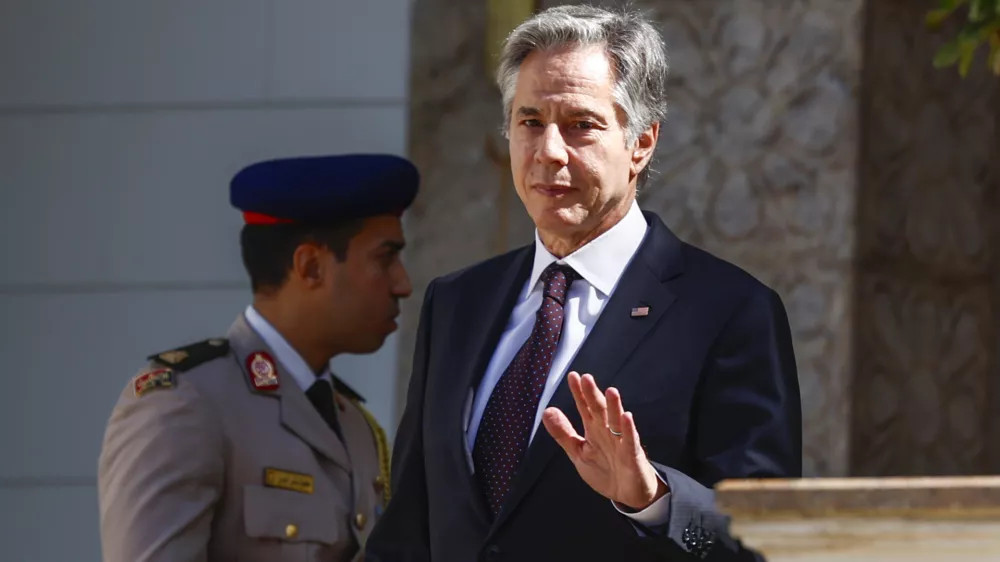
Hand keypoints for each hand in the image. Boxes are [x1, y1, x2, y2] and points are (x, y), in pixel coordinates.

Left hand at [542, 372, 667, 510]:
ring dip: (614, 407)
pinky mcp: (632, 456)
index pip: (585, 408)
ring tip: (611, 391)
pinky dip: (629, 430)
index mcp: (594, 430)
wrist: (626, 494)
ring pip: (617, 421)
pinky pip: (630, 441)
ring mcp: (621, 442)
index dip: (579, 393)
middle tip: (587, 378)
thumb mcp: (578, 452)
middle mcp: (607, 432)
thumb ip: (563, 434)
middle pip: (600, 410)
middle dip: (593, 395)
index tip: (573, 376)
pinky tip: (627, 417)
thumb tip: (547, 411)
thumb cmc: (604, 470)